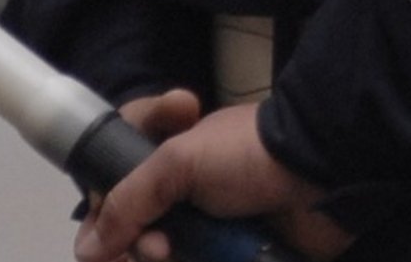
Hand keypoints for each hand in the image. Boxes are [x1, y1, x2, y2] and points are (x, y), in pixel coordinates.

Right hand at [74, 97, 354, 261]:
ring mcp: (205, 229)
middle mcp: (178, 197)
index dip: (99, 215)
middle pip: (131, 234)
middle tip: (154, 250)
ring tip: (168, 256)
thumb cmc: (243, 158)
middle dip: (132, 246)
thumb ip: (126, 201)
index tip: (100, 232)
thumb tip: (87, 250)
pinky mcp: (229, 254)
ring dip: (155, 260)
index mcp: (162, 162)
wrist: (322, 174)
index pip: (112, 193)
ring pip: (159, 257)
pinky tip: (184, 261)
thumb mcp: (177, 162)